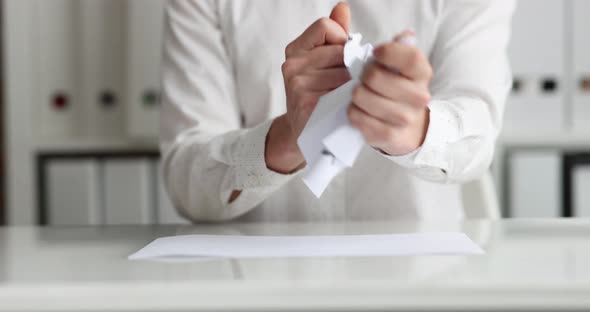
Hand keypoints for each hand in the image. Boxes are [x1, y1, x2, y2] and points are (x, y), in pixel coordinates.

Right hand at [265, 2, 350, 173]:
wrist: (308, 134)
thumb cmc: (320, 95)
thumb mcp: (325, 62)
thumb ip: (335, 35)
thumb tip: (342, 7)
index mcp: (295, 50)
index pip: (326, 26)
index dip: (341, 40)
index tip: (342, 58)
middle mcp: (292, 65)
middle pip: (339, 49)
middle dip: (351, 64)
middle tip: (349, 82)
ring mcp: (297, 85)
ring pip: (344, 71)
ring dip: (353, 84)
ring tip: (346, 96)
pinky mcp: (306, 104)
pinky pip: (341, 91)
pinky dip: (349, 99)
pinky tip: (344, 106)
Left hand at [348, 32, 432, 155]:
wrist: (408, 127)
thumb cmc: (398, 88)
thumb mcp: (402, 66)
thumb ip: (400, 48)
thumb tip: (405, 35)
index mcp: (422, 74)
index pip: (410, 58)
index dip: (388, 52)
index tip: (375, 52)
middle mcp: (418, 97)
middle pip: (375, 77)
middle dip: (363, 75)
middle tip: (363, 78)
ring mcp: (404, 118)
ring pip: (362, 97)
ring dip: (356, 94)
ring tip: (360, 94)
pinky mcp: (387, 136)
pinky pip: (357, 117)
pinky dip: (353, 111)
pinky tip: (359, 109)